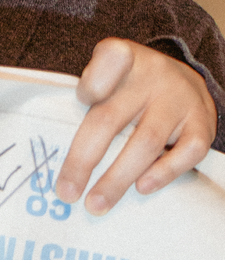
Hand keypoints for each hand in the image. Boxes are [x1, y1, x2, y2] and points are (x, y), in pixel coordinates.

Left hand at [55, 37, 216, 214]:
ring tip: (96, 203)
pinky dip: (163, 173)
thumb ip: (87, 89)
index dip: (93, 81)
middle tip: (66, 192)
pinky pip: (187, 153)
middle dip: (84, 159)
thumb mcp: (107, 69)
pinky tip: (141, 189)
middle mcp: (152, 76)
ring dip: (117, 179)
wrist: (183, 79)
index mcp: (122, 57)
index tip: (82, 99)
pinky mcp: (202, 124)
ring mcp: (179, 101)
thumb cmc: (130, 82)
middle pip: (110, 118)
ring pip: (145, 143)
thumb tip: (58, 134)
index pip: (109, 58)